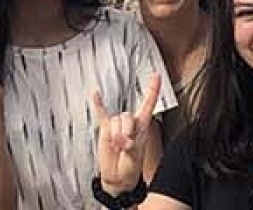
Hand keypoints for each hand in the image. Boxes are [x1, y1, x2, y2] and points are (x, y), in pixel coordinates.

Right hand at [94, 73, 160, 195]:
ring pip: (115, 121)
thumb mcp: (136, 156)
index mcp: (143, 126)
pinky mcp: (105, 128)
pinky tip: (96, 94)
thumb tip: (122, 136)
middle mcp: (130, 122)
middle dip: (125, 132)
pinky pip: (101, 113)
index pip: (148, 103)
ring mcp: (117, 124)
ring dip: (115, 135)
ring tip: (117, 146)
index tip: (156, 75)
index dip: (152, 89)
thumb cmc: (131, 168)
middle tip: (125, 145)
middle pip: (127, 116)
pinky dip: (98, 104)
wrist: (118, 177)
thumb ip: (131, 143)